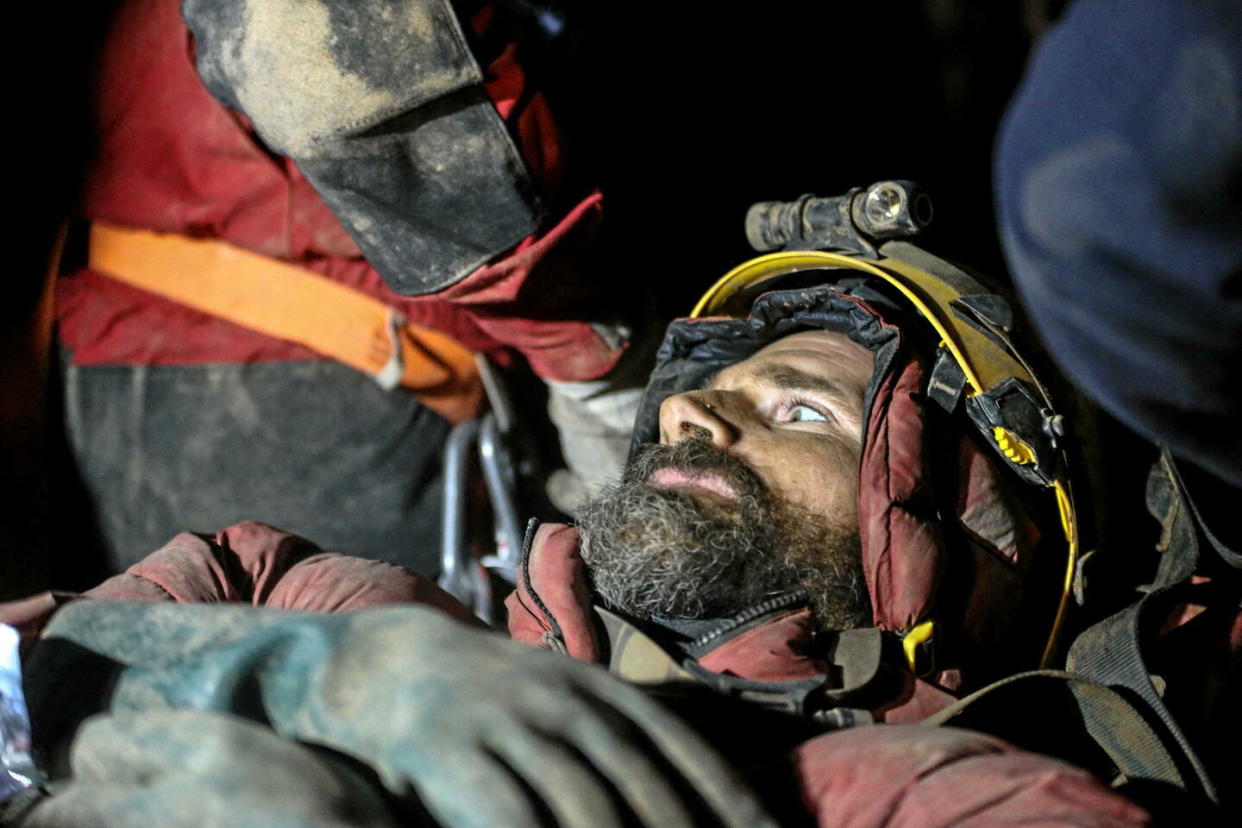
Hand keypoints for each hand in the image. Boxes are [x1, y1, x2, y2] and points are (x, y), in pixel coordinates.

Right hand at [28, 601, 772, 827]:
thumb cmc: (492, 698)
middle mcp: (564, 700)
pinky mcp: (453, 753)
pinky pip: (510, 815)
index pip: (683, 751)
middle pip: (644, 785)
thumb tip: (701, 791)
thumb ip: (623, 734)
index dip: (731, 801)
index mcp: (600, 687)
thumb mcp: (564, 696)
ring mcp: (509, 724)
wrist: (387, 664)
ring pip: (585, 806)